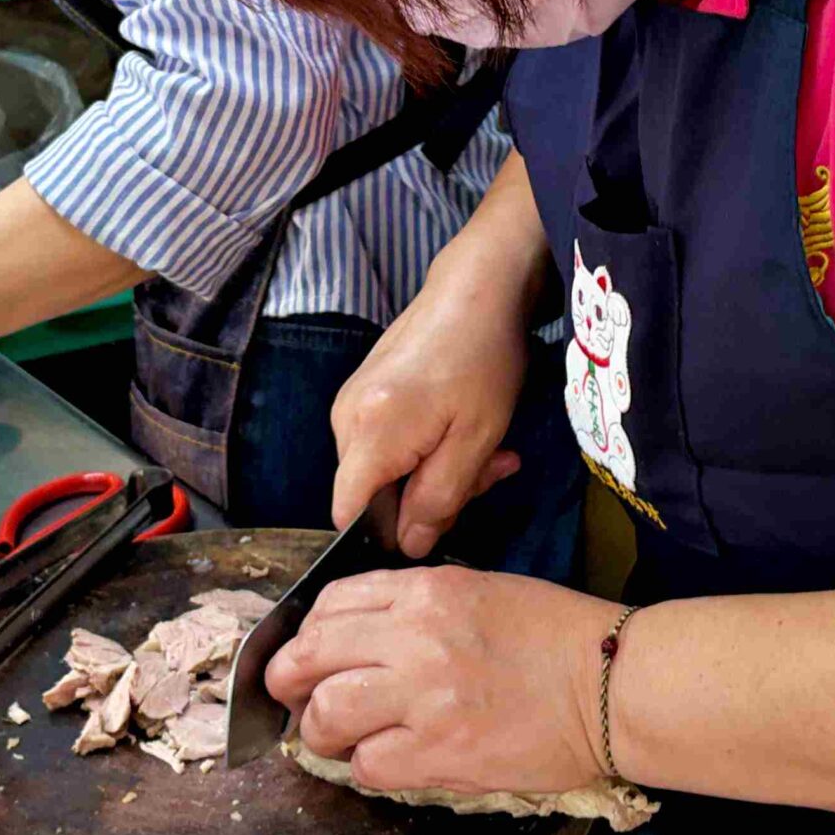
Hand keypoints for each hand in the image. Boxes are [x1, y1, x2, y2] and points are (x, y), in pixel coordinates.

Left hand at [269, 566, 615, 795]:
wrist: (612, 683)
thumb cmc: (555, 635)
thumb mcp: (477, 591)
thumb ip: (413, 608)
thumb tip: (356, 637)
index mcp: (425, 591)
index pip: (329, 604)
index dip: (307, 633)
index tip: (309, 654)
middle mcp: (415, 638)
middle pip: (309, 656)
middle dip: (287, 681)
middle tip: (293, 699)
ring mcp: (426, 697)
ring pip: (326, 714)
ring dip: (320, 730)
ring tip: (338, 737)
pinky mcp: (441, 752)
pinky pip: (368, 764)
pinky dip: (366, 765)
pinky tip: (386, 759)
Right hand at [332, 276, 530, 558]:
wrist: (475, 289)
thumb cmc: (483, 360)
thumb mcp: (475, 439)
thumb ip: (439, 499)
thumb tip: (409, 546)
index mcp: (369, 433)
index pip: (347, 514)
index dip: (386, 534)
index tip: (438, 521)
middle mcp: (345, 419)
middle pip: (369, 494)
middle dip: (427, 498)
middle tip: (489, 472)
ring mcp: (349, 403)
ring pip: (381, 470)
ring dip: (433, 472)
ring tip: (485, 446)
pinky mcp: (362, 393)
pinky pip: (384, 444)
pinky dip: (423, 448)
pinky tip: (461, 430)